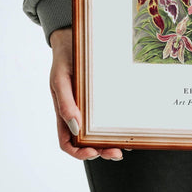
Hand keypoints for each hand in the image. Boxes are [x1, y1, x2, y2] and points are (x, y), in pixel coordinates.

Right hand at [49, 27, 122, 160]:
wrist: (74, 38)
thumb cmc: (65, 60)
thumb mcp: (61, 79)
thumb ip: (65, 102)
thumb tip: (75, 127)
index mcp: (64, 112)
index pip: (68, 142)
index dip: (79, 152)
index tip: (93, 152)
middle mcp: (79, 112)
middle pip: (88, 141)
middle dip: (101, 150)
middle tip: (117, 153)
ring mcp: (93, 105)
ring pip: (101, 131)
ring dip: (112, 141)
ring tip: (126, 145)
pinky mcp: (105, 95)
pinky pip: (112, 112)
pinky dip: (119, 123)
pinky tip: (130, 126)